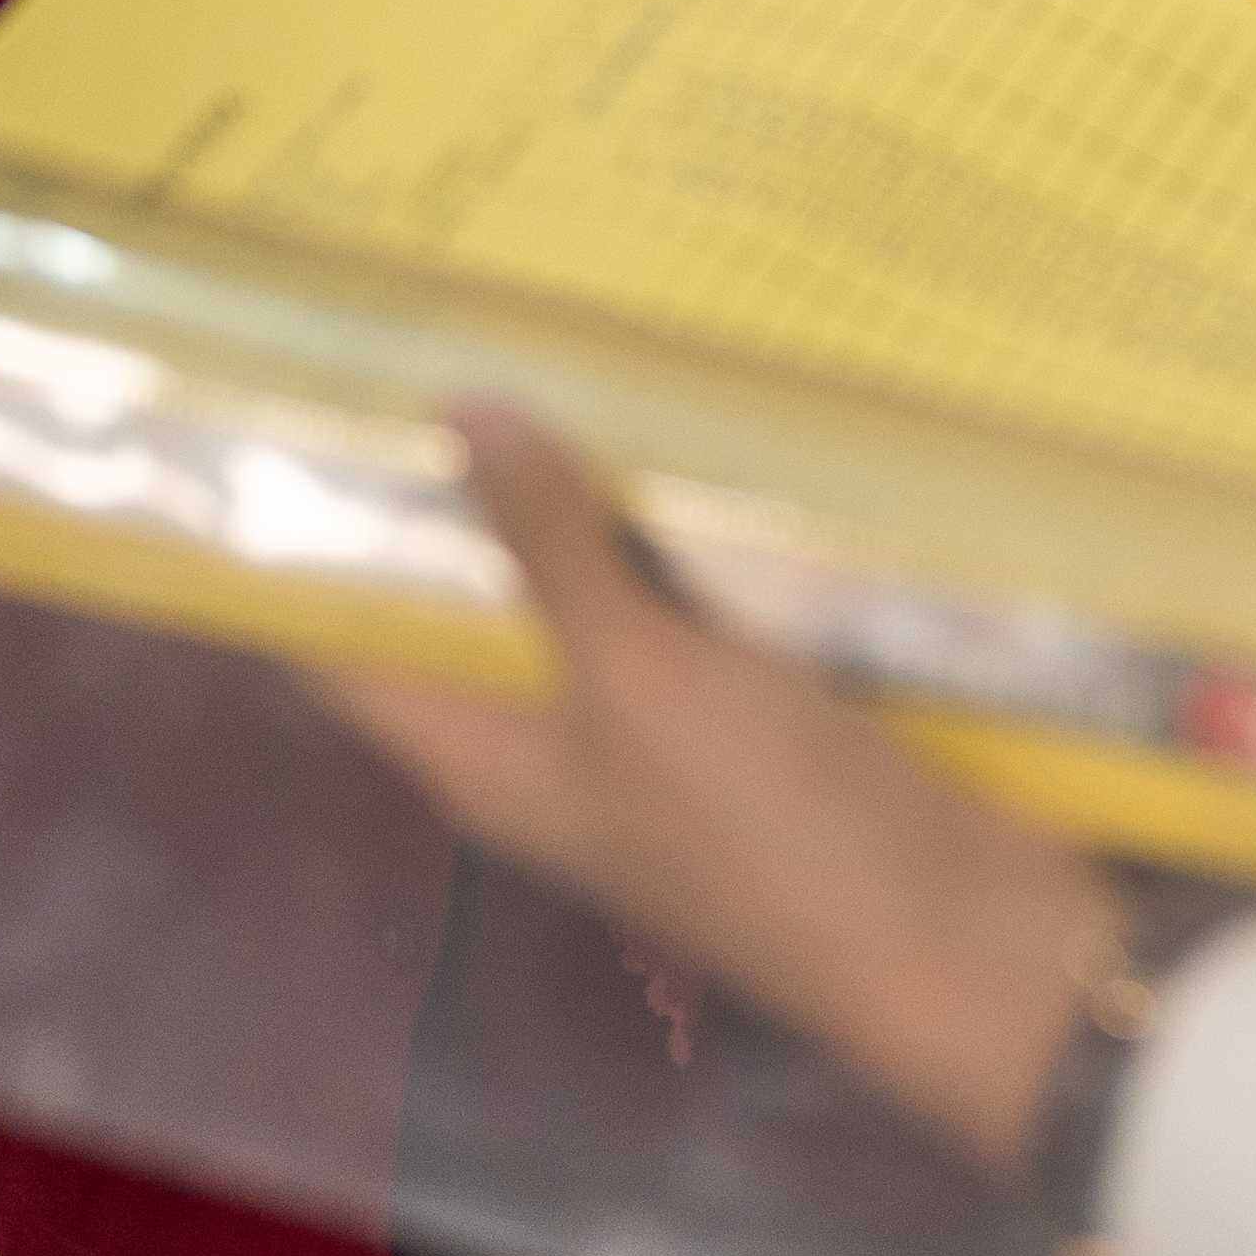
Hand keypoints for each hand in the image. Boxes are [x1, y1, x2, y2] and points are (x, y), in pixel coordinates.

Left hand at [318, 403, 1118, 1177]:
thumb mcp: (641, 673)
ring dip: (587, 496)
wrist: (956, 934)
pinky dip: (693, 528)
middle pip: (478, 613)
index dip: (314, 547)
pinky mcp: (762, 713)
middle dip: (464, 490)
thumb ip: (548, 544)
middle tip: (452, 321)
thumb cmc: (765, 822)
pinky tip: (705, 425)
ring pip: (595, 596)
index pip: (354, 654)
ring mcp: (665, 734)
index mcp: (488, 764)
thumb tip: (455, 404)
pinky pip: (700, 604)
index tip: (299, 406)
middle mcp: (558, 750)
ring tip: (569, 337)